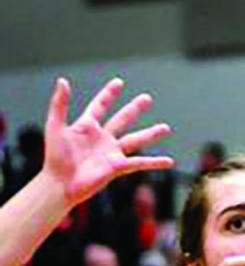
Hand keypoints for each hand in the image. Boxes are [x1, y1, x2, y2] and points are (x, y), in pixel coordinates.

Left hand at [43, 77, 172, 206]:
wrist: (59, 184)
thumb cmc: (54, 158)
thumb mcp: (55, 127)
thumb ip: (60, 104)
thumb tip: (63, 81)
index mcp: (86, 127)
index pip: (100, 106)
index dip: (108, 94)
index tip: (118, 83)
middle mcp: (102, 138)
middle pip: (122, 119)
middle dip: (134, 109)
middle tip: (147, 98)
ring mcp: (111, 152)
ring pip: (136, 140)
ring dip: (151, 134)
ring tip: (166, 128)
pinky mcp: (117, 166)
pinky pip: (140, 162)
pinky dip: (155, 162)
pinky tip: (169, 161)